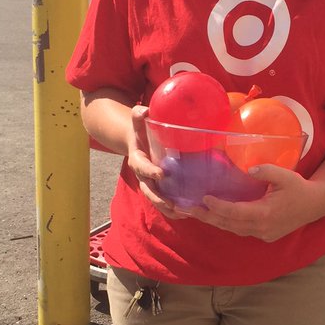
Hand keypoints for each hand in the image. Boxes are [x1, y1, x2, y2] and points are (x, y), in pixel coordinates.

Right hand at [126, 105, 190, 220]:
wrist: (137, 143)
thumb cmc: (141, 132)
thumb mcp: (138, 123)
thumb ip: (138, 116)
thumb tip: (144, 110)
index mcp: (137, 160)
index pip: (141, 168)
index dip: (150, 172)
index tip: (161, 174)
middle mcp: (142, 176)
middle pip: (148, 190)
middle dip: (159, 198)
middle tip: (172, 204)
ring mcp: (150, 184)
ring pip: (156, 200)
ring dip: (168, 208)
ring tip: (183, 213)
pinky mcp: (158, 189)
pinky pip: (164, 202)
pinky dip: (173, 210)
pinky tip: (187, 214)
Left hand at [186, 164, 320, 241]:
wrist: (315, 205)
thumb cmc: (299, 188)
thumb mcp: (285, 175)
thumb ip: (266, 171)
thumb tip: (249, 170)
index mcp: (265, 213)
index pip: (235, 212)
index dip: (218, 207)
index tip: (205, 199)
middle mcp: (262, 228)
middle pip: (229, 224)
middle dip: (208, 217)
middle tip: (189, 210)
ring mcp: (264, 234)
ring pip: (234, 230)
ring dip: (216, 222)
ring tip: (198, 213)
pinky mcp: (266, 236)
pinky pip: (242, 231)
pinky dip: (229, 224)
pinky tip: (218, 217)